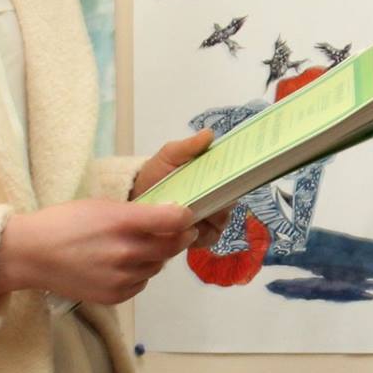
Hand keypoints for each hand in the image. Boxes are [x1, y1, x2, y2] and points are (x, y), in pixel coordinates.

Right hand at [0, 198, 195, 304]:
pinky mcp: (115, 296)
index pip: (173, 220)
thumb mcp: (101, 206)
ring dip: (156, 257)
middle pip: (172, 246)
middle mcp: (125, 253)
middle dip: (180, 237)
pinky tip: (124, 265)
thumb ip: (136, 212)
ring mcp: (121, 278)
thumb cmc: (64, 223)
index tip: (188, 215)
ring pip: (157, 267)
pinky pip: (141, 284)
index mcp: (122, 222)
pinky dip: (139, 274)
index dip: (186, 216)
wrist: (31, 255)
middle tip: (181, 231)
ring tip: (140, 247)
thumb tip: (169, 216)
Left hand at [131, 128, 232, 245]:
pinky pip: (210, 238)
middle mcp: (218, 197)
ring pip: (221, 222)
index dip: (235, 180)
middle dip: (218, 204)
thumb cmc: (157, 173)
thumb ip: (187, 147)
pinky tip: (185, 230)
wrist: (136, 198)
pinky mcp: (200, 236)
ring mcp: (210, 218)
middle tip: (200, 201)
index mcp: (214, 176)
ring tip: (188, 216)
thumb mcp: (169, 155)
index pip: (235, 179)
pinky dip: (199, 236)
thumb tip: (209, 134)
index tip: (226, 180)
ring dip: (207, 221)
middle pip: (230, 203)